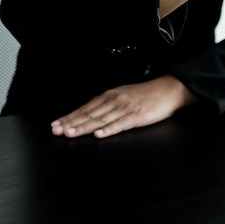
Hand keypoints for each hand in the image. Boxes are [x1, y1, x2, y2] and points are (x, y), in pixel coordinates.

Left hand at [51, 75, 196, 138]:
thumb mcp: (124, 94)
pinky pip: (121, 124)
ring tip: (71, 133)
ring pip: (101, 119)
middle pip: (89, 114)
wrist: (168, 89)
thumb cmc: (147, 93)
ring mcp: (126, 108)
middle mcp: (115, 101)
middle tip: (57, 130)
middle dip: (71, 123)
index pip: (86, 108)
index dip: (70, 117)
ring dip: (84, 127)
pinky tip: (100, 134)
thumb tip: (91, 112)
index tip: (56, 124)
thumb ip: (108, 103)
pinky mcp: (138, 116)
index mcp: (111, 95)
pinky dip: (109, 129)